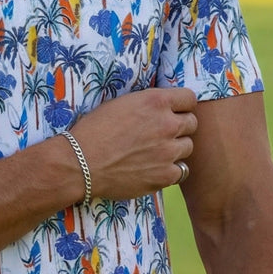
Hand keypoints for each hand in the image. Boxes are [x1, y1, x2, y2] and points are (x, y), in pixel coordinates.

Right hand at [69, 87, 196, 199]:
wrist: (80, 163)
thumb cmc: (93, 131)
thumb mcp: (120, 104)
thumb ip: (147, 104)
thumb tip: (160, 107)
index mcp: (155, 101)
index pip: (189, 98)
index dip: (182, 105)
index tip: (174, 111)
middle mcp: (167, 124)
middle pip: (192, 123)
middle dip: (180, 126)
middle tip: (162, 134)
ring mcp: (168, 151)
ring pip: (188, 147)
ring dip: (176, 148)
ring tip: (156, 152)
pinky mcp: (165, 175)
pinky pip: (181, 171)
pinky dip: (170, 170)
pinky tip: (154, 168)